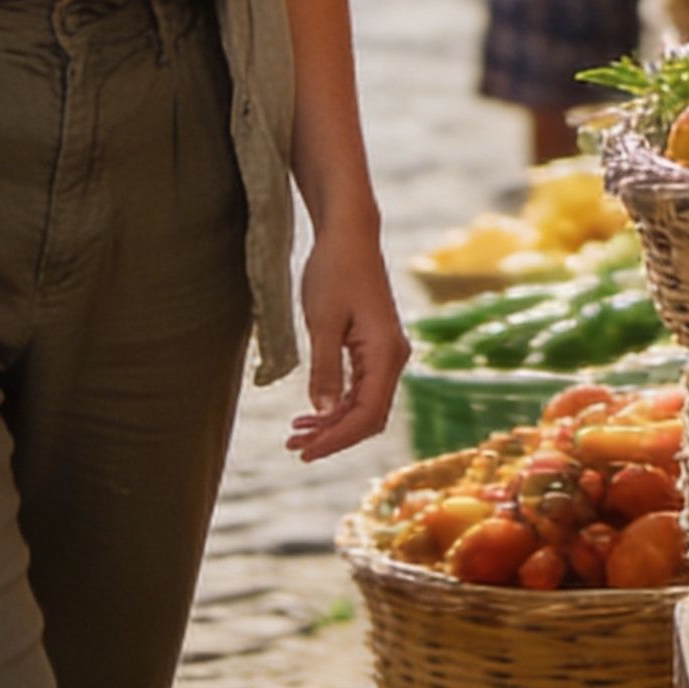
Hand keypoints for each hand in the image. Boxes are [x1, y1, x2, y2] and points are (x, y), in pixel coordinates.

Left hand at [287, 226, 409, 461]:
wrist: (349, 235)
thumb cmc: (335, 271)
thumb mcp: (322, 321)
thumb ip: (325, 369)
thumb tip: (323, 410)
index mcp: (386, 353)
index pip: (367, 414)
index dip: (336, 439)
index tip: (304, 452)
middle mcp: (394, 357)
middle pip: (369, 416)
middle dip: (334, 436)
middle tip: (294, 447)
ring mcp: (387, 353)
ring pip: (364, 405)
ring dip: (332, 423)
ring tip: (296, 434)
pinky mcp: (375, 348)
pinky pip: (361, 388)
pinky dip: (337, 404)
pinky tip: (311, 413)